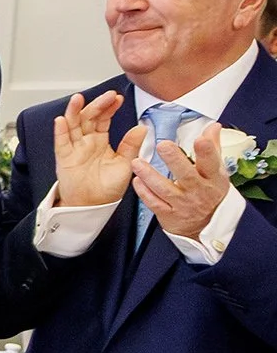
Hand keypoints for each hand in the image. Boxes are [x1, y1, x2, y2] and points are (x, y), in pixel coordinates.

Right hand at [52, 91, 141, 208]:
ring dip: (74, 112)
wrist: (93, 206)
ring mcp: (74, 149)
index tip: (117, 99)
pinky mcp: (64, 159)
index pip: (103, 119)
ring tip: (78, 99)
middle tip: (107, 96)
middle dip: (97, 105)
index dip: (109, 108)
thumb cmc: (107, 188)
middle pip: (88, 118)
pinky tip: (62, 121)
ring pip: (72, 126)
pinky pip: (61, 143)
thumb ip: (131, 145)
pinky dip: (60, 131)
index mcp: (100, 141)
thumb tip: (141, 128)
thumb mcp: (126, 164)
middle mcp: (86, 142)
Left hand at [133, 120, 231, 241]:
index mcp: (212, 178)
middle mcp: (198, 190)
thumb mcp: (215, 172)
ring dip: (150, 176)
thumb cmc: (208, 193)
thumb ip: (212, 148)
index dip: (207, 151)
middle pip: (186, 175)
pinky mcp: (168, 214)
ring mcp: (182, 203)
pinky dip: (145, 193)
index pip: (211, 163)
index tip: (201, 138)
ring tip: (137, 163)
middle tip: (164, 145)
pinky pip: (154, 203)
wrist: (203, 225)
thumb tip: (213, 126)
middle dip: (175, 160)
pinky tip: (136, 181)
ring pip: (165, 190)